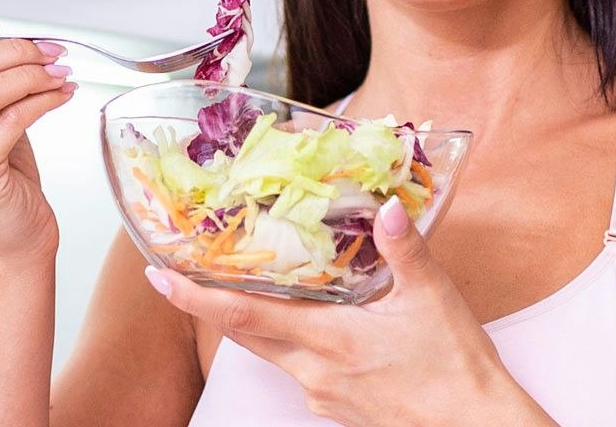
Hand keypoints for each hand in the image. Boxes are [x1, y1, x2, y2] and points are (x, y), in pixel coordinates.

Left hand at [147, 198, 547, 425]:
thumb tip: (387, 209)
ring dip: (250, 320)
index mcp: (328, 341)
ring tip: (245, 285)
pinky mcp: (339, 405)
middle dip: (209, 305)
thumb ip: (404, 250)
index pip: (245, 316)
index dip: (197, 297)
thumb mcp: (431, 298)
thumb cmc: (454, 368)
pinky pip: (298, 367)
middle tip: (182, 275)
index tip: (161, 277)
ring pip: (271, 352)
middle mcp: (314, 372)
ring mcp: (323, 394)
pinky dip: (287, 339)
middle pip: (246, 335)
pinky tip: (308, 321)